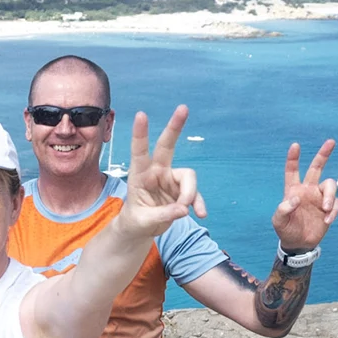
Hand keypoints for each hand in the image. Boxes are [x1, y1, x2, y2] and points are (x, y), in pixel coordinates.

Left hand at [119, 106, 204, 240]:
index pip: (139, 152)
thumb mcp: (143, 221)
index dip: (141, 134)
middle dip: (175, 127)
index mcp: (139, 175)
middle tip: (183, 108)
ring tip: (183, 211)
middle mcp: (156, 172)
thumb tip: (184, 209)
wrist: (141, 230)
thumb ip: (162, 215)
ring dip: (190, 194)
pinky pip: (195, 194)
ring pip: (189, 177)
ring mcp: (171, 179)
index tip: (141, 115)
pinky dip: (198, 203)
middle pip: (167, 146)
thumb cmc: (136, 221)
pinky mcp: (182, 190)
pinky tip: (201, 214)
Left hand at [273, 139, 337, 251]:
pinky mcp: (329, 208)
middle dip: (323, 154)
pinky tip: (327, 220)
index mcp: (293, 190)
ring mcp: (319, 198)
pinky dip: (333, 211)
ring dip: (330, 196)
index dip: (293, 158)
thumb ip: (284, 209)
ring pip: (330, 185)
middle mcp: (307, 190)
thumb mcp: (279, 221)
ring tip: (325, 209)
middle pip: (316, 168)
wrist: (299, 243)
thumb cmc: (286, 229)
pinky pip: (336, 204)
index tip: (295, 145)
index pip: (292, 171)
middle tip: (331, 141)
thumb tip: (296, 198)